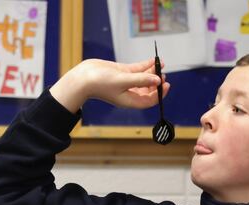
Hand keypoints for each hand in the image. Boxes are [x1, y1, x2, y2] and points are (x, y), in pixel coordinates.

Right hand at [49, 58, 169, 112]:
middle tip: (162, 73)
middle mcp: (129, 93)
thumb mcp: (123, 81)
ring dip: (153, 71)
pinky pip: (137, 70)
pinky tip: (153, 60)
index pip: (149, 100)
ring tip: (161, 63)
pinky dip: (145, 65)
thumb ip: (141, 80)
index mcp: (129, 100)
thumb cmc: (100, 83)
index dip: (159, 93)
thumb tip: (158, 80)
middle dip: (157, 82)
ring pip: (144, 78)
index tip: (166, 83)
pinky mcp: (122, 73)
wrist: (83, 77)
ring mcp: (126, 82)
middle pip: (148, 89)